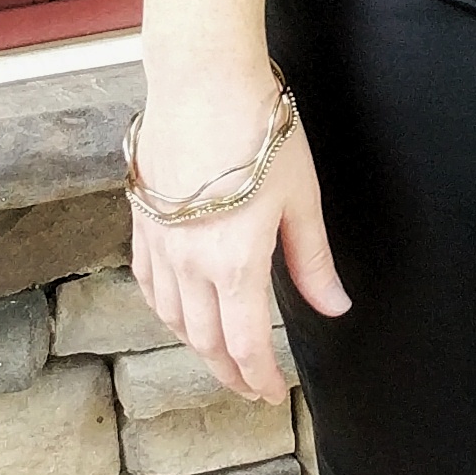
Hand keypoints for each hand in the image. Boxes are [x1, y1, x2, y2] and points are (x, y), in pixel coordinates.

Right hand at [128, 83, 348, 407]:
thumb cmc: (257, 131)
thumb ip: (312, 260)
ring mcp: (160, 244)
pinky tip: (178, 312)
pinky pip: (149, 283)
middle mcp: (190, 264)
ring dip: (197, 346)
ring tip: (220, 356)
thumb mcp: (301, 197)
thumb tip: (333, 305)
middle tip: (250, 387)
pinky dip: (165, 309)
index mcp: (235, 264)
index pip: (245, 344)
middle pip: (205, 340)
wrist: (201, 81)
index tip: (272, 393)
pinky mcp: (142, 221)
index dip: (259, 378)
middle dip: (230, 372)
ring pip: (172, 317)